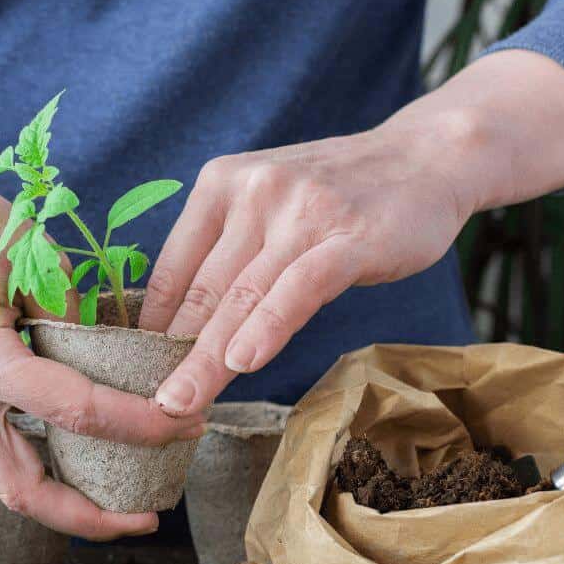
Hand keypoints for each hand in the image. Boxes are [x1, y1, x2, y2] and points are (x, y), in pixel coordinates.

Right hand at [0, 91, 203, 539]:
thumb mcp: (31, 252)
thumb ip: (73, 315)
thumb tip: (111, 362)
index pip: (75, 411)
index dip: (139, 426)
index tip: (186, 426)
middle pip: (22, 490)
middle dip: (89, 516)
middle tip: (146, 516)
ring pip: (3, 477)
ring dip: (63, 493)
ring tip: (122, 490)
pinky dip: (38, 457)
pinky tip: (79, 448)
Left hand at [139, 50, 563, 414]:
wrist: (427, 157)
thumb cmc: (340, 195)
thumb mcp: (270, 205)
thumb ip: (229, 250)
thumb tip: (178, 323)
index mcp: (221, 184)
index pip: (173, 268)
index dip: (151, 327)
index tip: (136, 373)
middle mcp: (253, 191)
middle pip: (203, 290)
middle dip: (172, 355)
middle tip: (147, 405)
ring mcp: (301, 211)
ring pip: (242, 296)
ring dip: (207, 358)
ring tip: (180, 402)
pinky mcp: (347, 237)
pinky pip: (298, 289)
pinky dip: (267, 327)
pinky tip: (243, 363)